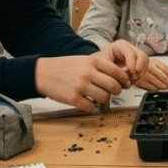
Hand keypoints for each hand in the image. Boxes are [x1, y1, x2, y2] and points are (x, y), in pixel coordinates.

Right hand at [34, 41, 148, 109]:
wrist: (43, 73)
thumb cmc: (64, 66)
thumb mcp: (84, 60)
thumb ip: (100, 67)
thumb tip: (119, 78)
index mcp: (93, 61)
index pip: (117, 71)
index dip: (124, 79)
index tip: (125, 83)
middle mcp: (88, 73)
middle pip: (113, 86)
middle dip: (117, 91)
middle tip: (115, 92)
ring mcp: (80, 86)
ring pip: (104, 97)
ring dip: (104, 99)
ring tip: (98, 96)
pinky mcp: (73, 98)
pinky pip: (91, 107)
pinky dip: (91, 106)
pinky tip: (86, 101)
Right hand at [135, 58, 167, 90]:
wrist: (132, 66)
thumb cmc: (146, 66)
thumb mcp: (154, 63)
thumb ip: (163, 68)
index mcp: (154, 62)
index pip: (166, 69)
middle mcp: (149, 67)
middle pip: (162, 76)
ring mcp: (144, 74)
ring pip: (156, 81)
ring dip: (163, 85)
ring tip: (165, 86)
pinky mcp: (140, 81)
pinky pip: (149, 86)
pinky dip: (155, 88)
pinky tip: (157, 88)